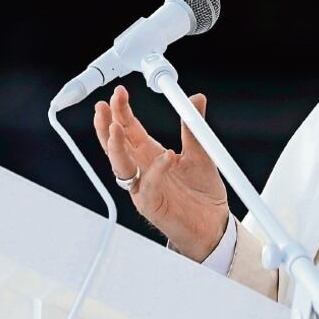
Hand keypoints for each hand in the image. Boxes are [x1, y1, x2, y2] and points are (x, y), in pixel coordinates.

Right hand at [94, 85, 228, 261]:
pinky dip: (155, 171)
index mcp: (150, 154)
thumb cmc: (202, 193)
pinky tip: (166, 157)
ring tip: (115, 128)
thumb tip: (196, 99)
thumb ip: (193, 127)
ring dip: (116, 148)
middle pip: (116, 145)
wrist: (213, 225)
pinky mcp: (152, 206)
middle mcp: (142, 170)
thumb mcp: (200, 153)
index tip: (119, 93)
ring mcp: (143, 188)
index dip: (121, 111)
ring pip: (120, 167)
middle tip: (105, 106)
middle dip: (107, 125)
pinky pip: (148, 187)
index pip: (128, 129)